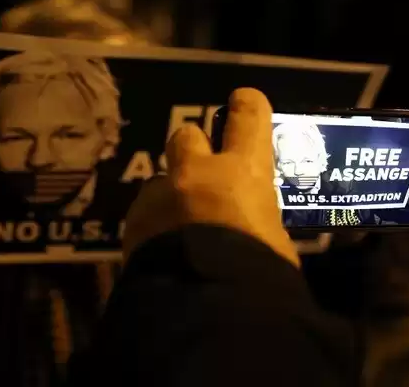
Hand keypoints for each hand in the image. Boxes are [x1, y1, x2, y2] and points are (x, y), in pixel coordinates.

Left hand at [124, 88, 298, 267]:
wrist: (203, 305)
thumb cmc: (257, 271)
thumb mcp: (276, 242)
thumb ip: (261, 220)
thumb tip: (256, 226)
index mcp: (243, 171)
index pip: (248, 115)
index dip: (247, 106)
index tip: (244, 104)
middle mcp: (197, 172)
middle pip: (187, 134)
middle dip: (196, 149)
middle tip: (206, 176)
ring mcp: (160, 196)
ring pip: (161, 179)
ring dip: (172, 194)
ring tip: (182, 227)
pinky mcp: (132, 224)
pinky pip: (144, 214)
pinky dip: (154, 227)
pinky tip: (164, 252)